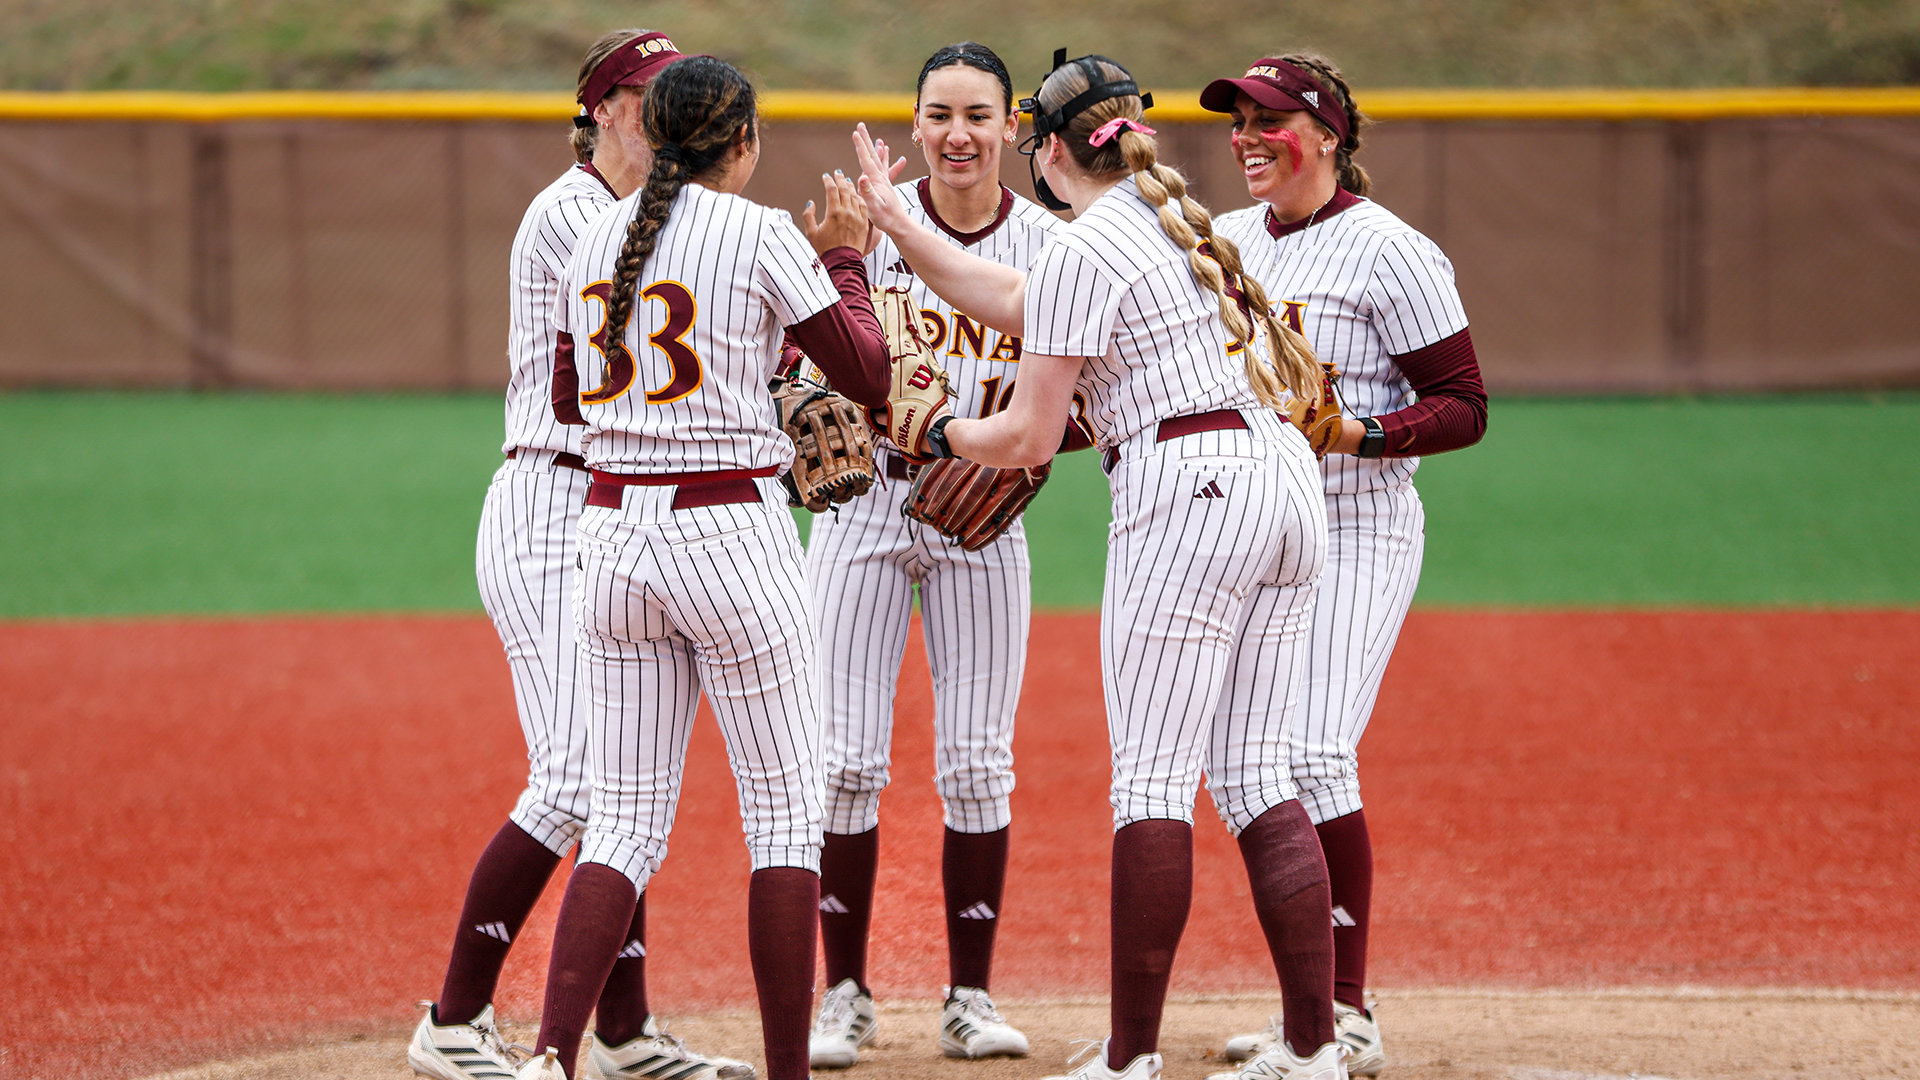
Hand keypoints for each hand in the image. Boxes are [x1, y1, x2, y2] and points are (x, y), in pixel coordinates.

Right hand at [801, 170, 869, 254]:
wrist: (842, 263)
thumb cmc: (826, 250)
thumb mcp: (811, 233)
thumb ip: (809, 216)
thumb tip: (811, 203)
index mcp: (834, 213)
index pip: (832, 190)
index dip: (829, 181)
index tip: (826, 177)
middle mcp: (847, 213)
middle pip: (845, 189)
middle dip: (840, 179)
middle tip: (838, 173)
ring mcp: (857, 218)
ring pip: (855, 196)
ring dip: (851, 187)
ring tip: (847, 181)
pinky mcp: (864, 224)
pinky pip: (863, 206)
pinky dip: (860, 198)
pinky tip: (857, 195)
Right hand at [851, 123, 911, 239]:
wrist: (899, 225)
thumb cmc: (886, 218)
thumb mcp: (873, 206)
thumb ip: (867, 192)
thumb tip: (862, 177)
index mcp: (876, 181)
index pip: (866, 159)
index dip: (860, 146)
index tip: (855, 132)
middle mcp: (880, 178)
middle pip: (872, 154)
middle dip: (865, 139)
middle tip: (860, 126)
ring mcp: (884, 182)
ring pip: (878, 160)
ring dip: (875, 148)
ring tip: (877, 138)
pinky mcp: (886, 187)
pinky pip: (884, 168)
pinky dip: (884, 159)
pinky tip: (886, 155)